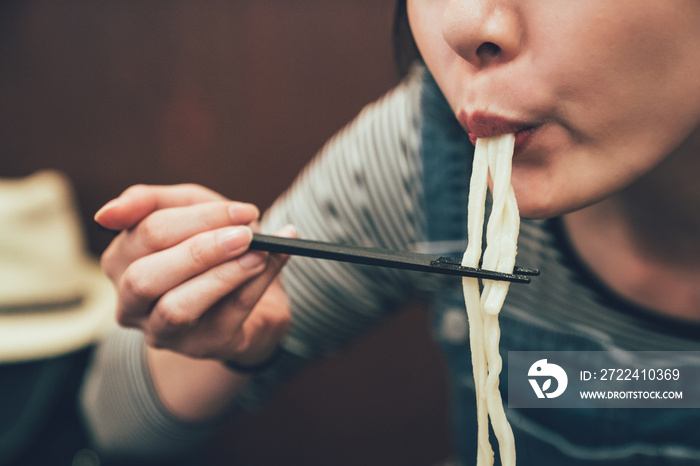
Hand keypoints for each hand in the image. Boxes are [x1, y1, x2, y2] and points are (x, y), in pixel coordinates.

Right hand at [96, 183, 293, 365]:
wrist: (252, 288)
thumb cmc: (211, 244)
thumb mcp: (189, 210)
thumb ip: (153, 201)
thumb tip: (108, 213)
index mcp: (121, 261)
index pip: (143, 234)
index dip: (196, 218)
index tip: (242, 211)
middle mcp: (131, 303)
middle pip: (145, 278)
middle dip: (200, 251)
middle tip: (246, 234)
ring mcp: (163, 331)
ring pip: (177, 308)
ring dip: (222, 276)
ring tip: (260, 254)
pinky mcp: (202, 347)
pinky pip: (225, 318)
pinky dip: (255, 286)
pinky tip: (273, 263)